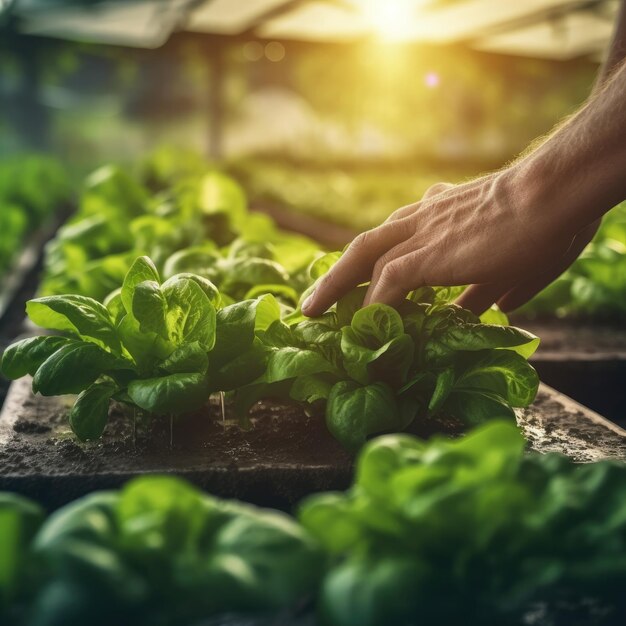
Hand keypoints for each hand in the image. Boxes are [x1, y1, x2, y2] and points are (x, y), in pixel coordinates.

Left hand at [301, 168, 597, 316]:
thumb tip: (493, 310)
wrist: (554, 195)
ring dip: (336, 287)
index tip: (362, 284)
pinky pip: (388, 283)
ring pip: (363, 258)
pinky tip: (364, 328)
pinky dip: (375, 306)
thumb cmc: (547, 221)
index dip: (376, 262)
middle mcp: (423, 218)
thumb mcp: (515, 260)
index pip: (396, 238)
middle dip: (338, 273)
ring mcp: (422, 232)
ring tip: (314, 312)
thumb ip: (494, 285)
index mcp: (440, 215)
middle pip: (366, 245)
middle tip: (316, 299)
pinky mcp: (428, 253)